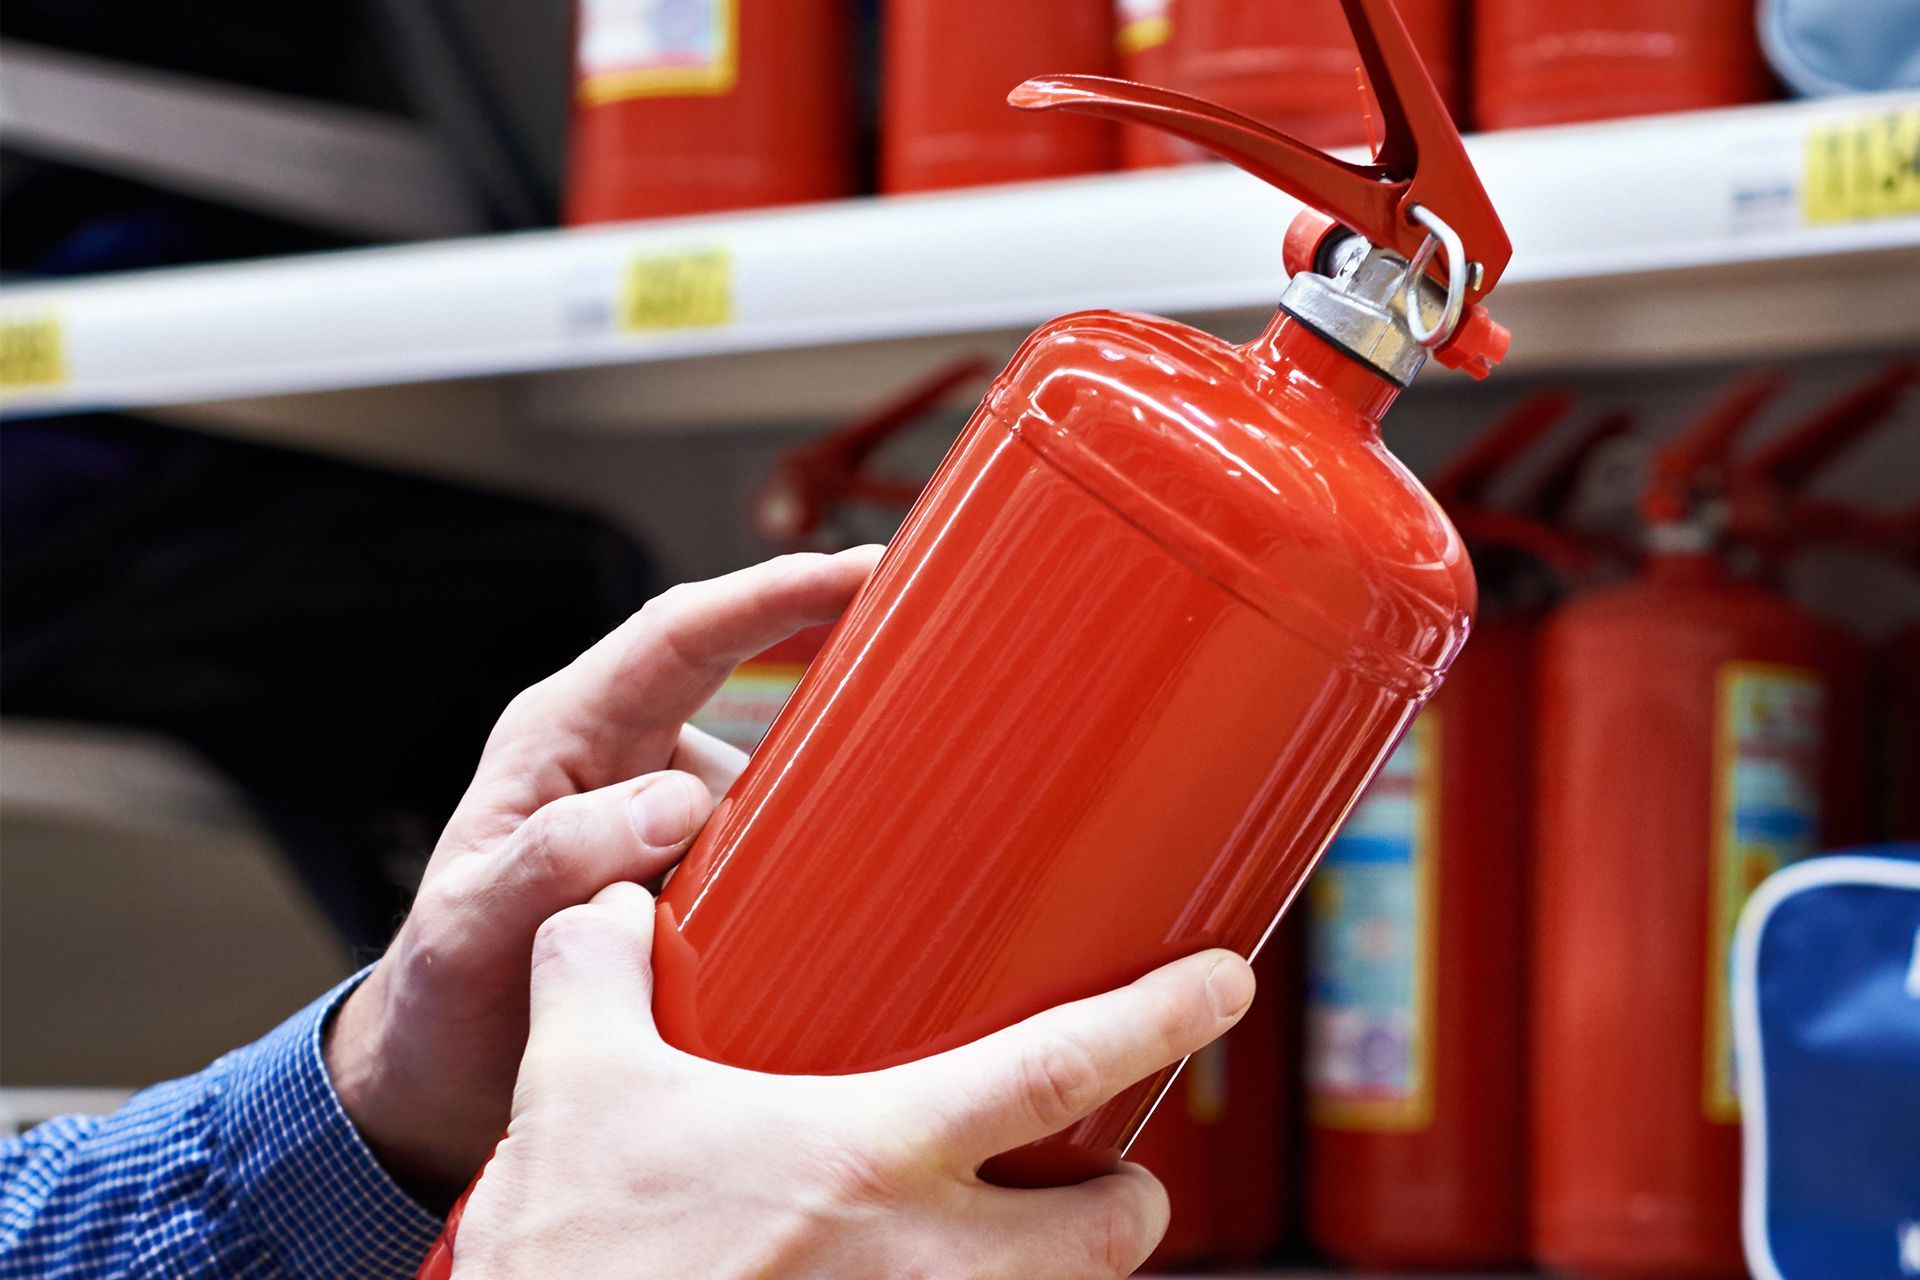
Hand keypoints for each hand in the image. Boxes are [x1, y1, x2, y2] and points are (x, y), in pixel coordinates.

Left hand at [325, 548, 883, 1204]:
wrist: (443, 1080)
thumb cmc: (441, 995)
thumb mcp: (472, 928)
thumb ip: (559, 856)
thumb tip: (679, 800)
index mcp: (562, 734)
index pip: (679, 636)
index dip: (769, 594)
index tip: (855, 571)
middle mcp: (621, 754)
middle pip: (745, 678)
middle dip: (830, 656)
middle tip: (926, 665)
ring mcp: (665, 810)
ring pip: (769, 775)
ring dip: (814, 803)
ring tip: (835, 851)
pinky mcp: (697, 866)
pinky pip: (771, 843)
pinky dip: (804, 863)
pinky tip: (827, 902)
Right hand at [451, 881, 1256, 1278]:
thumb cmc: (571, 1261)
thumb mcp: (574, 1089)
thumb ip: (600, 973)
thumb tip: (612, 908)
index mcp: (870, 1155)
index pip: (1060, 1067)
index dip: (1163, 1015)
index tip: (1226, 979)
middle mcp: (921, 1262)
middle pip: (1109, 1233)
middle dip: (1133, 1201)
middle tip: (1114, 1171)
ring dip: (1058, 1274)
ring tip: (1017, 1237)